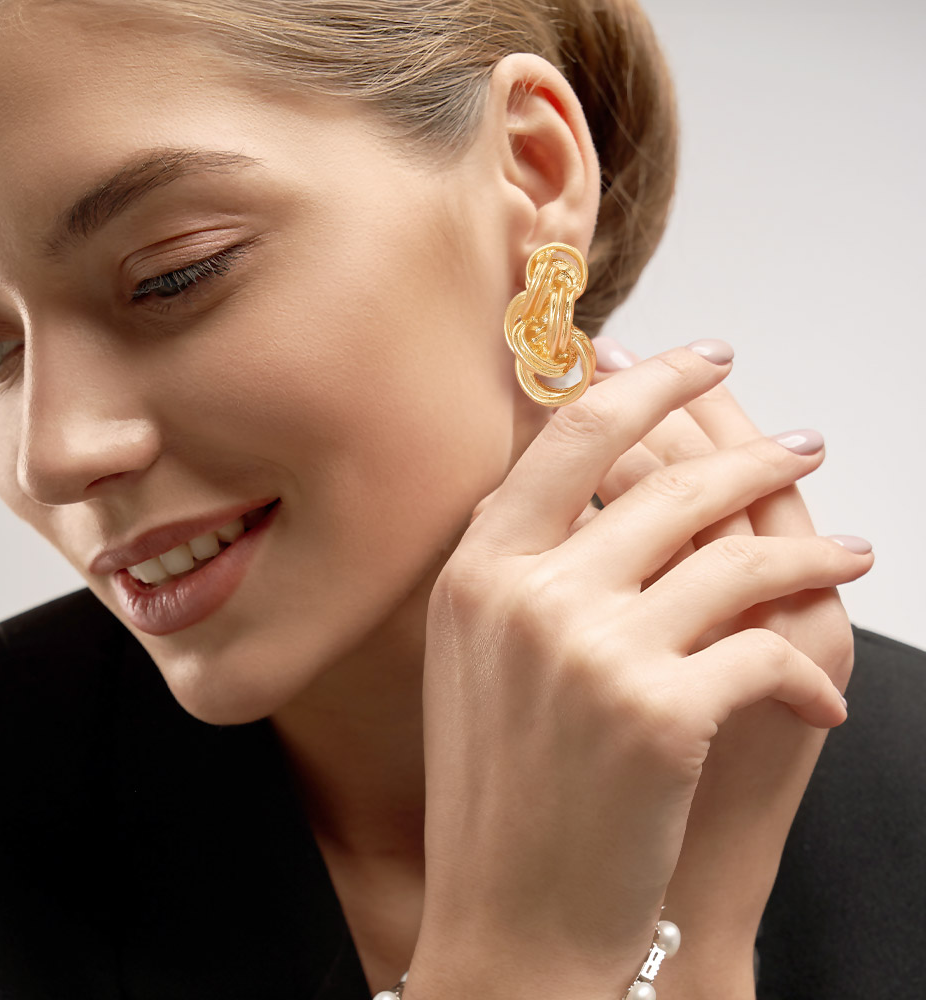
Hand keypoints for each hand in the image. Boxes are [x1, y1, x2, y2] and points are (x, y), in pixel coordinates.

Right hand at [406, 343, 869, 999]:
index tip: (706, 358)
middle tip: (804, 443)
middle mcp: (524, 593)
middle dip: (754, 450)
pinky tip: (821, 693)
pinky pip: (766, 652)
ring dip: (812, 551)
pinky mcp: (656, 713)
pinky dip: (808, 673)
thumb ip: (524, 561)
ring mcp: (588, 648)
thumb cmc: (502, 787)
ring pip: (735, 555)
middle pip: (666, 479)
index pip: (573, 436)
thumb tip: (598, 474)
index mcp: (476, 569)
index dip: (650, 384)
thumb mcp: (481, 656)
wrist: (509, 921)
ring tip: (850, 551)